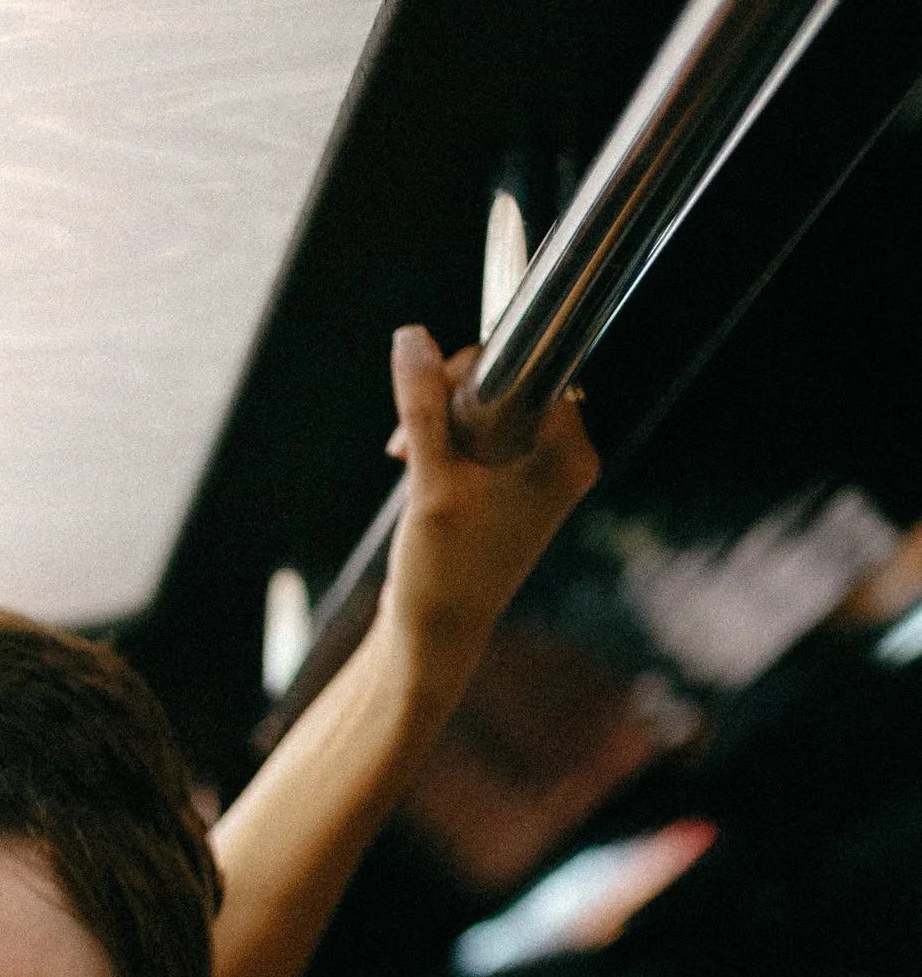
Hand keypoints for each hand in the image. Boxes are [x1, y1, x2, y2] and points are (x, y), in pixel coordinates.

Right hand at [378, 322, 597, 686]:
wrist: (432, 640)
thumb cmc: (442, 573)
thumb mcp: (429, 481)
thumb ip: (422, 405)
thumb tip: (410, 337)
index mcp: (569, 455)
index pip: (531, 368)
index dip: (473, 373)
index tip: (433, 400)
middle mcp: (564, 460)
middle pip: (508, 383)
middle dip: (449, 401)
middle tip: (411, 442)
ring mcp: (538, 474)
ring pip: (485, 408)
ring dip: (439, 423)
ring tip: (407, 459)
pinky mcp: (511, 487)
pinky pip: (478, 436)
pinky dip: (444, 444)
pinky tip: (417, 470)